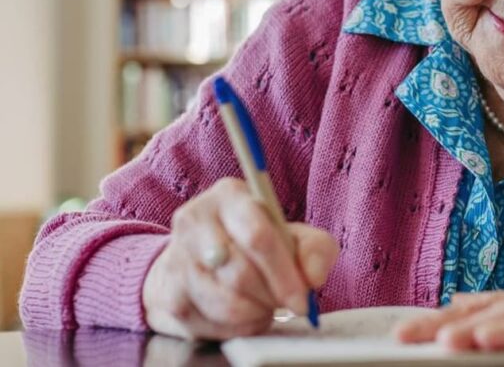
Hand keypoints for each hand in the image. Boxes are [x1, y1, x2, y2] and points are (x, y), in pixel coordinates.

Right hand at [142, 178, 339, 339]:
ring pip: (224, 302)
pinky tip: (244, 313)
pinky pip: (210, 323)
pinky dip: (237, 327)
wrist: (205, 260)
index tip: (302, 299)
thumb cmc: (259, 245)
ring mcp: (176, 257)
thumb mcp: (295, 236)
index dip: (284, 273)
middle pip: (241, 273)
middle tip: (285, 302)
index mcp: (230, 195)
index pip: (257, 236)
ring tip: (265, 304)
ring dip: (255, 312)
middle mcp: (195, 220)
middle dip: (272, 296)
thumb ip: (315, 250)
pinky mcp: (168, 294)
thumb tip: (313, 278)